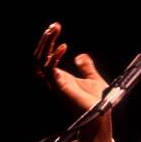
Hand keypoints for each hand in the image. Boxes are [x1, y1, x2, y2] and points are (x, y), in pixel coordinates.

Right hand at [33, 22, 111, 141]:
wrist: (100, 115)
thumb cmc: (96, 101)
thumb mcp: (92, 78)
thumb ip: (86, 67)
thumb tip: (80, 56)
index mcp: (59, 77)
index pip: (46, 56)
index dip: (49, 41)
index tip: (56, 26)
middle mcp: (53, 80)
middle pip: (39, 56)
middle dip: (46, 39)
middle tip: (54, 26)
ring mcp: (55, 84)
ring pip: (40, 62)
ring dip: (46, 45)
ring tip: (54, 31)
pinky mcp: (60, 88)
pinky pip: (50, 71)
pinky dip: (54, 58)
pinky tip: (64, 48)